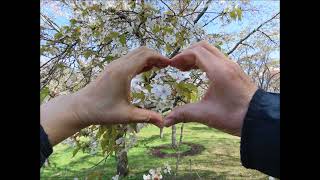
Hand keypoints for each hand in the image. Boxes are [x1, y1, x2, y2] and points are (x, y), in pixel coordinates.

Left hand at [41, 47, 169, 144]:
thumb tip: (163, 123)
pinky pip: (129, 59)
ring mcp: (114, 65)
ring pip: (135, 53)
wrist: (80, 108)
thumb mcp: (126, 116)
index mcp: (123, 72)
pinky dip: (140, 61)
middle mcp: (119, 65)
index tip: (170, 64)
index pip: (145, 55)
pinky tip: (147, 70)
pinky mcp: (112, 69)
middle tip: (167, 65)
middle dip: (156, 55)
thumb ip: (146, 117)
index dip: (160, 57)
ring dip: (148, 57)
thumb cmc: (102, 111)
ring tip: (160, 67)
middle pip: (141, 51)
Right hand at [164, 41, 257, 135]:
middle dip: (187, 54)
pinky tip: (200, 73)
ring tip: (186, 70)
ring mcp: (232, 66)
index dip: (181, 56)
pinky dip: (205, 60)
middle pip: (202, 46)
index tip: (171, 66)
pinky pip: (217, 57)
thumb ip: (183, 114)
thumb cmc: (233, 116)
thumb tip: (165, 121)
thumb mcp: (206, 114)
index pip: (196, 52)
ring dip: (196, 56)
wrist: (259, 118)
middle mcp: (226, 63)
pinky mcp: (235, 70)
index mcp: (218, 70)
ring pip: (211, 51)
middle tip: (177, 67)